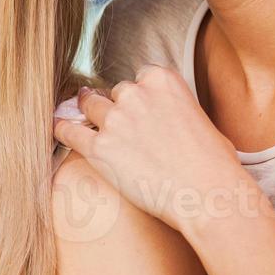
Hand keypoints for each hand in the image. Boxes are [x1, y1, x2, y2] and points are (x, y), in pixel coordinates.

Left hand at [53, 65, 246, 233]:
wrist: (208, 195)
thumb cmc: (214, 164)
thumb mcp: (201, 118)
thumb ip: (176, 107)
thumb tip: (171, 115)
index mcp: (162, 79)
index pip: (137, 79)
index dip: (137, 97)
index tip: (139, 110)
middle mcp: (134, 94)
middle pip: (113, 94)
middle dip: (117, 109)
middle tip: (124, 130)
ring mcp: (114, 120)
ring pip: (89, 108)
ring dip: (91, 118)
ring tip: (90, 128)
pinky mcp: (98, 148)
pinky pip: (68, 132)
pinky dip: (63, 131)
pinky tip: (60, 131)